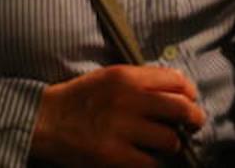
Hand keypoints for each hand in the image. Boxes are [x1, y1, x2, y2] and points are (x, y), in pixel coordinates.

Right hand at [31, 65, 204, 166]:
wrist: (41, 121)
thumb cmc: (76, 100)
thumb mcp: (105, 78)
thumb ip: (138, 80)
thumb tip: (178, 88)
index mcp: (123, 76)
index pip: (177, 81)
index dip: (189, 94)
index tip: (187, 102)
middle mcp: (126, 99)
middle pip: (182, 109)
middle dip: (192, 120)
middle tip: (189, 127)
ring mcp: (121, 128)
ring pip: (171, 140)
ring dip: (168, 146)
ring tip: (155, 145)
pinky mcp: (115, 155)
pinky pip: (153, 164)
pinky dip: (150, 163)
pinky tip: (139, 157)